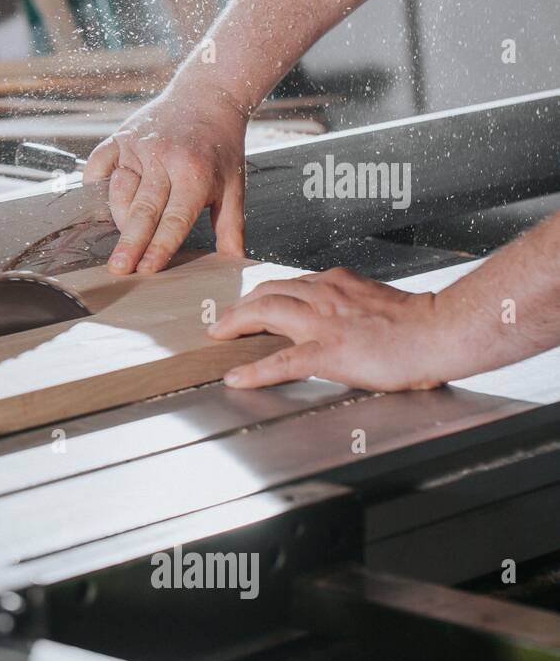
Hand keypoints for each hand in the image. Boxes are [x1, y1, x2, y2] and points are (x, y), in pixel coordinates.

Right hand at [84, 84, 248, 274]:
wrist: (208, 97)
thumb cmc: (220, 146)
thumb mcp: (233, 186)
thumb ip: (231, 226)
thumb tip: (232, 262)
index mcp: (195, 174)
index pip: (174, 219)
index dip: (159, 246)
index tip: (146, 270)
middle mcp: (164, 159)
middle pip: (142, 209)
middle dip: (129, 242)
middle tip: (118, 268)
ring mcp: (139, 147)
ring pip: (118, 191)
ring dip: (118, 216)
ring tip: (124, 234)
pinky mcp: (121, 137)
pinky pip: (99, 166)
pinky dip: (96, 185)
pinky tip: (102, 201)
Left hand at [207, 268, 449, 390]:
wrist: (440, 332)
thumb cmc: (417, 323)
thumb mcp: (373, 298)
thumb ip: (348, 302)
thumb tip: (335, 314)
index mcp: (336, 283)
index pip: (288, 283)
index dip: (262, 294)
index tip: (249, 303)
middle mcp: (324, 295)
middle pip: (267, 291)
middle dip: (240, 305)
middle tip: (225, 321)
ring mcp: (323, 322)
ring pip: (265, 312)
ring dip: (236, 323)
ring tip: (219, 336)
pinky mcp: (327, 351)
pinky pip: (280, 361)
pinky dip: (254, 370)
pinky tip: (237, 378)